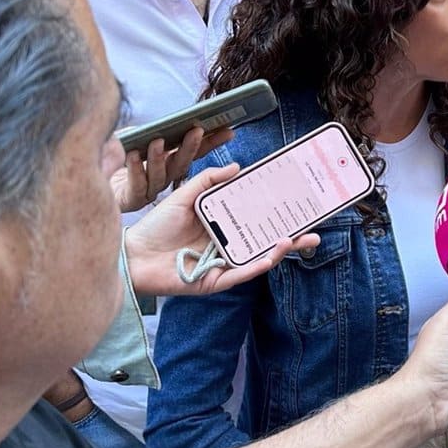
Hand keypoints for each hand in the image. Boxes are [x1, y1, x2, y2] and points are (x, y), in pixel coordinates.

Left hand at [111, 125, 233, 211]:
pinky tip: (133, 154)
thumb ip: (149, 130)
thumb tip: (167, 122)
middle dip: (191, 146)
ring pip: (161, 175)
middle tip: (197, 130)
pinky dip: (135, 169)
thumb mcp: (134, 137)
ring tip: (157, 140)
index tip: (228, 130)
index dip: (212, 142)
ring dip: (160, 157)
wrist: (90, 183)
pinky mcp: (131, 198)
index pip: (196, 152)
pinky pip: (136, 184)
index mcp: (168, 163)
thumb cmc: (113, 157)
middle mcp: (163, 178)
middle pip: (182, 163)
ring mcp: (149, 190)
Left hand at [123, 163, 320, 296]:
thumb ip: (209, 180)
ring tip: (297, 239)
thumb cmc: (156, 225)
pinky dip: (256, 265)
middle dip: (292, 239)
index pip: (257, 221)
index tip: (299, 206)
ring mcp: (223, 265)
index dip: (278, 216)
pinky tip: (271, 256)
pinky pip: (240, 273)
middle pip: (266, 243)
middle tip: (315, 232)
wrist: (132, 252)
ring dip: (279, 251)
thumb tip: (237, 166)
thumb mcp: (186, 195)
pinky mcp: (214, 281)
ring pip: (258, 259)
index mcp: (223, 227)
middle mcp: (227, 246)